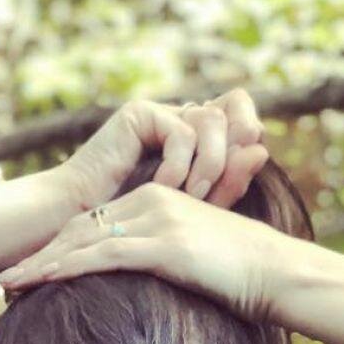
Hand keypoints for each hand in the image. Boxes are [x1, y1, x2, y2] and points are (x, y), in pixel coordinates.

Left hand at [0, 179, 277, 322]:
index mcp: (157, 201)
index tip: (29, 270)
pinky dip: (68, 269)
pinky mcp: (164, 245)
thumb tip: (150, 285)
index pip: (94, 224)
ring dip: (41, 264)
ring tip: (8, 285)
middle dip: (39, 255)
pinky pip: (104, 256)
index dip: (57, 247)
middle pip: (80, 229)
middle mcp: (152, 202)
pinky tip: (42, 283)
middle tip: (4, 279)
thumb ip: (169, 261)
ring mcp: (157, 221)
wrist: (279, 273)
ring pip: (84, 241)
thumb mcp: (199, 261)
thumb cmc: (246, 276)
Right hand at [55, 92, 269, 214]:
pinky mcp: (140, 115)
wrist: (81, 235)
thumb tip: (263, 149)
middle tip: (224, 184)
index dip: (250, 132)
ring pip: (212, 118)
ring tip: (194, 194)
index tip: (250, 166)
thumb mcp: (193, 213)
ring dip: (209, 161)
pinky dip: (180, 163)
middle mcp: (181, 122)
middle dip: (235, 146)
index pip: (241, 117)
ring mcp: (160, 115)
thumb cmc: (137, 235)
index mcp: (198, 143)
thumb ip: (227, 186)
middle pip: (234, 107)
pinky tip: (167, 187)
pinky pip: (181, 129)